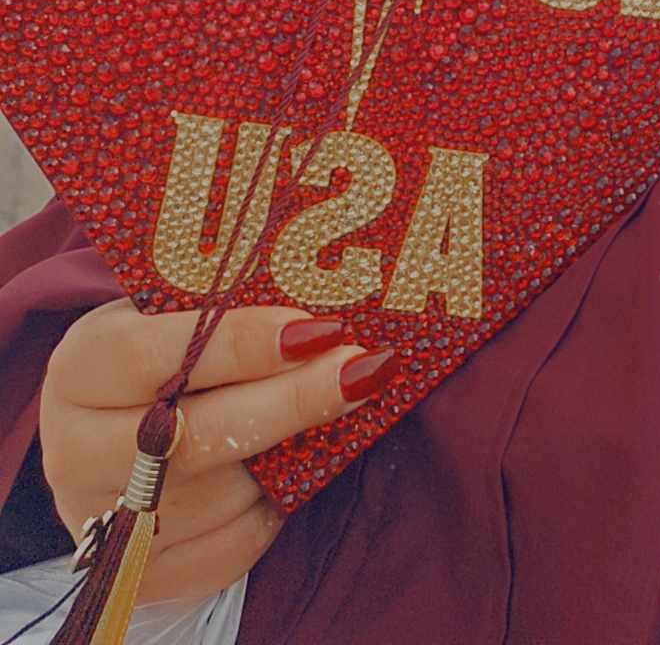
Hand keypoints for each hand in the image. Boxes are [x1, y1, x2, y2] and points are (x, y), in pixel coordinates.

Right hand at [40, 299, 396, 604]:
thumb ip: (225, 308)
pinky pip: (229, 549)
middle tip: (362, 370)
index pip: (153, 357)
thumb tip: (320, 311)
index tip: (317, 330)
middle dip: (290, 401)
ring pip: (218, 496)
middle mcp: (75, 450)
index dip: (239, 344)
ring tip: (336, 413)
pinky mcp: (143, 575)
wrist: (114, 429)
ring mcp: (102, 521)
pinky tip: (292, 471)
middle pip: (192, 437)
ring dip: (289, 456)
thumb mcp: (172, 312)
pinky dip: (271, 510)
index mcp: (79, 367)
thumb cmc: (161, 353)